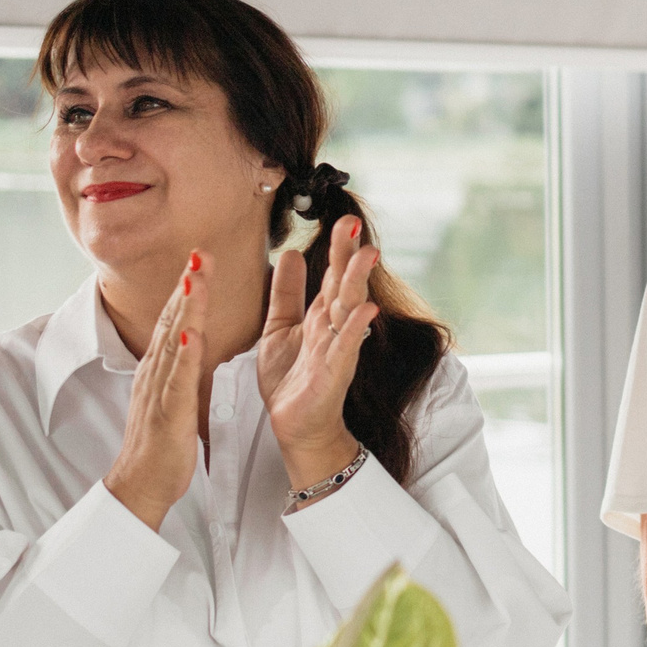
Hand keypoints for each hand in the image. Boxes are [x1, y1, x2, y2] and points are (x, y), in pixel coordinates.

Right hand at [105, 248, 210, 529]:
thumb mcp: (174, 396)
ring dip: (185, 308)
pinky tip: (192, 334)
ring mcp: (159, 390)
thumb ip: (181, 369)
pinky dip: (184, 355)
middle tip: (201, 251)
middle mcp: (155, 372)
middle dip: (187, 284)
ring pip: (173, 341)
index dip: (187, 289)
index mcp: (160, 368)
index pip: (174, 320)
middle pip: (171, 320)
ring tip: (197, 277)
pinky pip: (177, 380)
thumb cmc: (162, 443)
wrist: (140, 482)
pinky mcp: (167, 411)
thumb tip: (190, 344)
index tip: (201, 259)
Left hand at [259, 216, 377, 487]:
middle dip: (349, 256)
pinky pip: (346, 347)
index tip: (343, 220)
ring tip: (367, 255)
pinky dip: (355, 329)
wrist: (296, 426)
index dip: (337, 249)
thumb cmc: (291, 380)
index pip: (331, 276)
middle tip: (353, 225)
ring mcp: (336, 350)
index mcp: (319, 316)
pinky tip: (365, 311)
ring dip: (357, 283)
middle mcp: (332, 329)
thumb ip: (285, 292)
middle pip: (343, 286)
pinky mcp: (334, 374)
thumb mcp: (279, 327)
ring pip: (348, 310)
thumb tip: (290, 251)